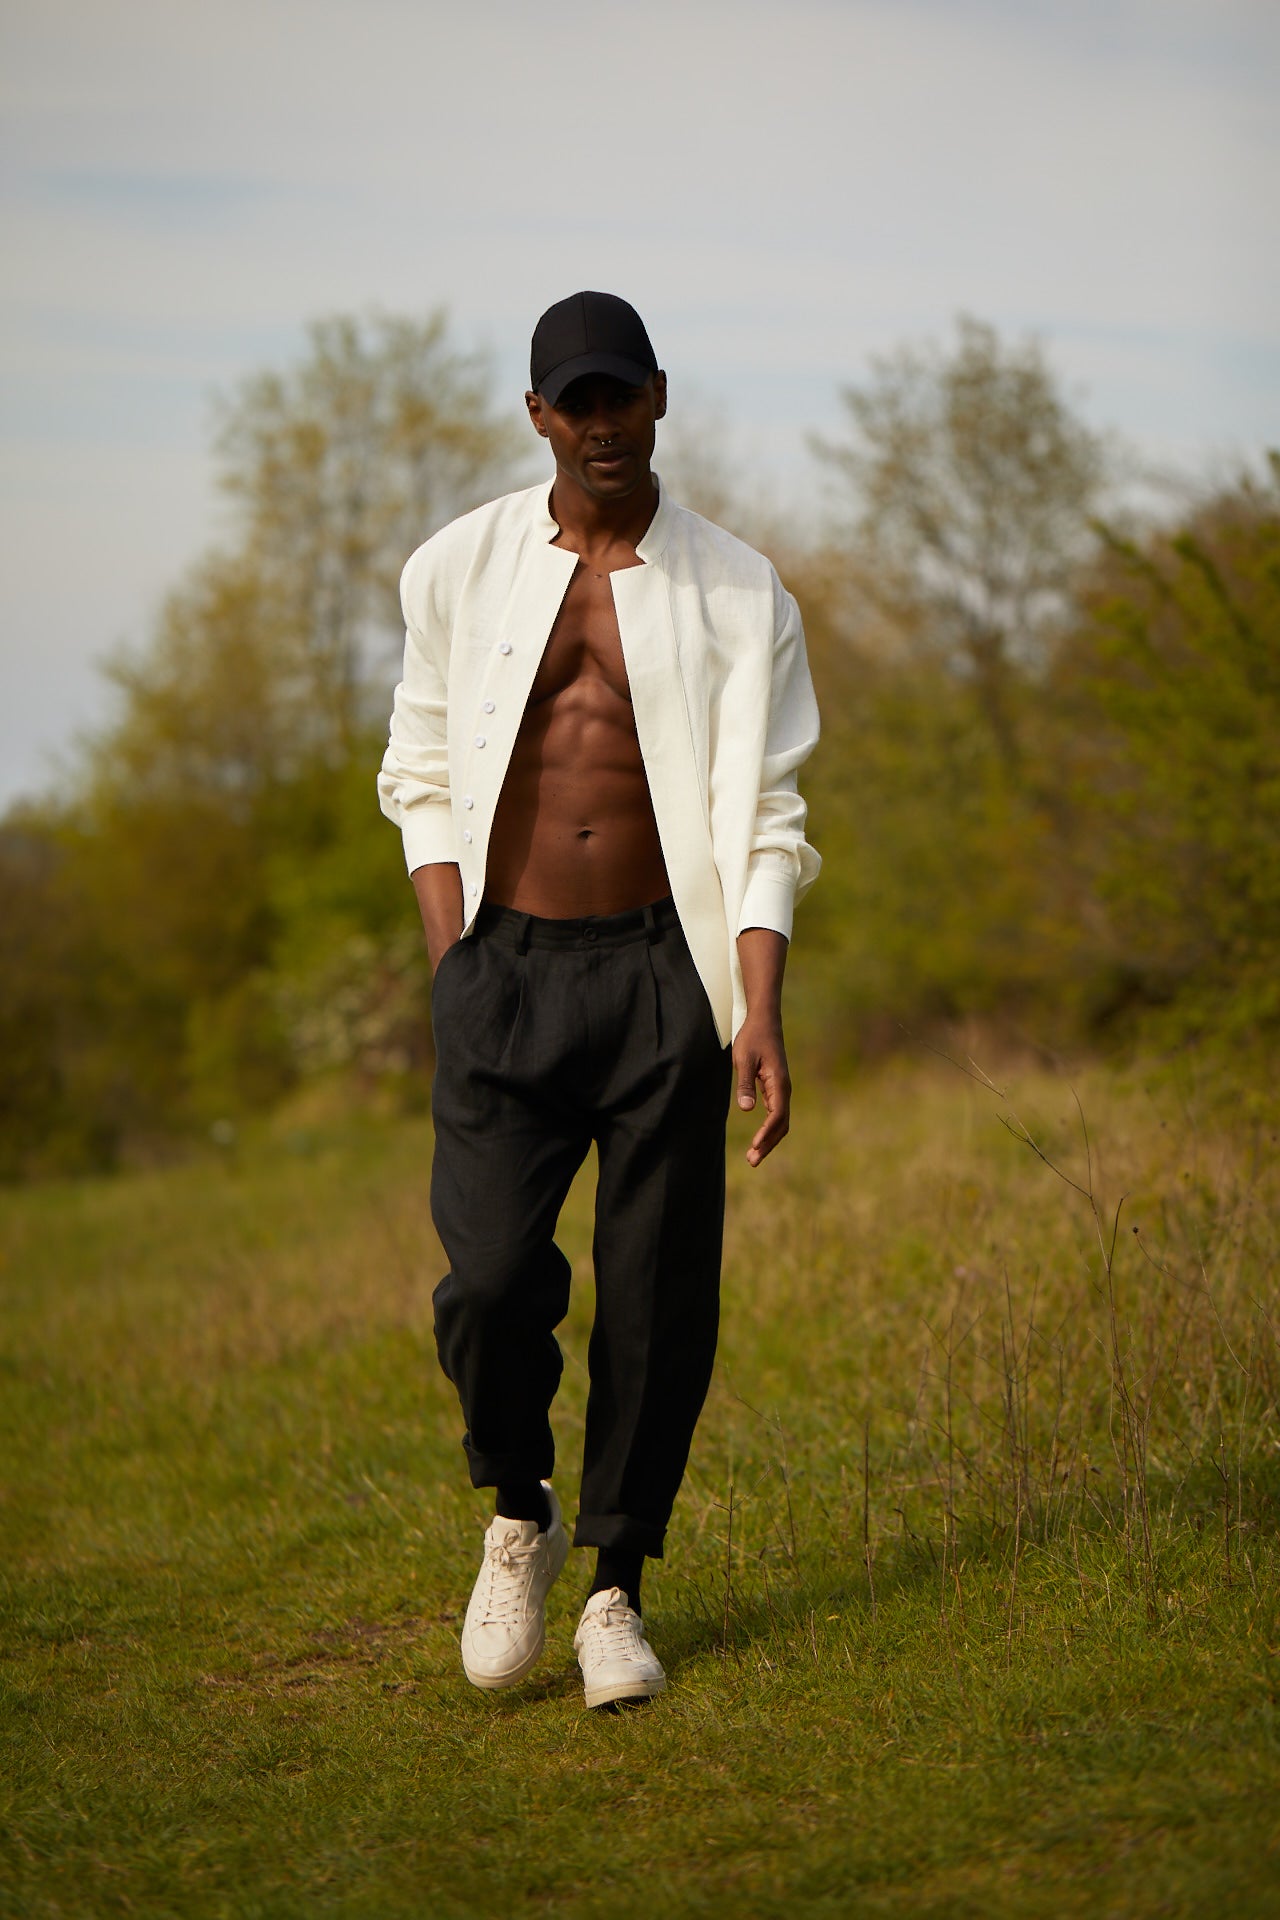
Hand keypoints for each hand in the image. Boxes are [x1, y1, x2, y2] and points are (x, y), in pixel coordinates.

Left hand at [732, 1013, 791, 1167]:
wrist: (763, 1019)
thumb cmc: (752, 1036)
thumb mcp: (744, 1059)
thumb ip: (745, 1084)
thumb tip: (746, 1109)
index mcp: (779, 1083)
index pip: (777, 1115)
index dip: (766, 1133)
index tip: (754, 1146)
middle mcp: (784, 1089)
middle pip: (781, 1124)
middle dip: (768, 1144)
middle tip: (752, 1161)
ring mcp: (781, 1089)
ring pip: (780, 1121)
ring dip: (769, 1139)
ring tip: (754, 1155)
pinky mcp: (775, 1087)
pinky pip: (776, 1113)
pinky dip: (769, 1129)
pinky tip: (760, 1138)